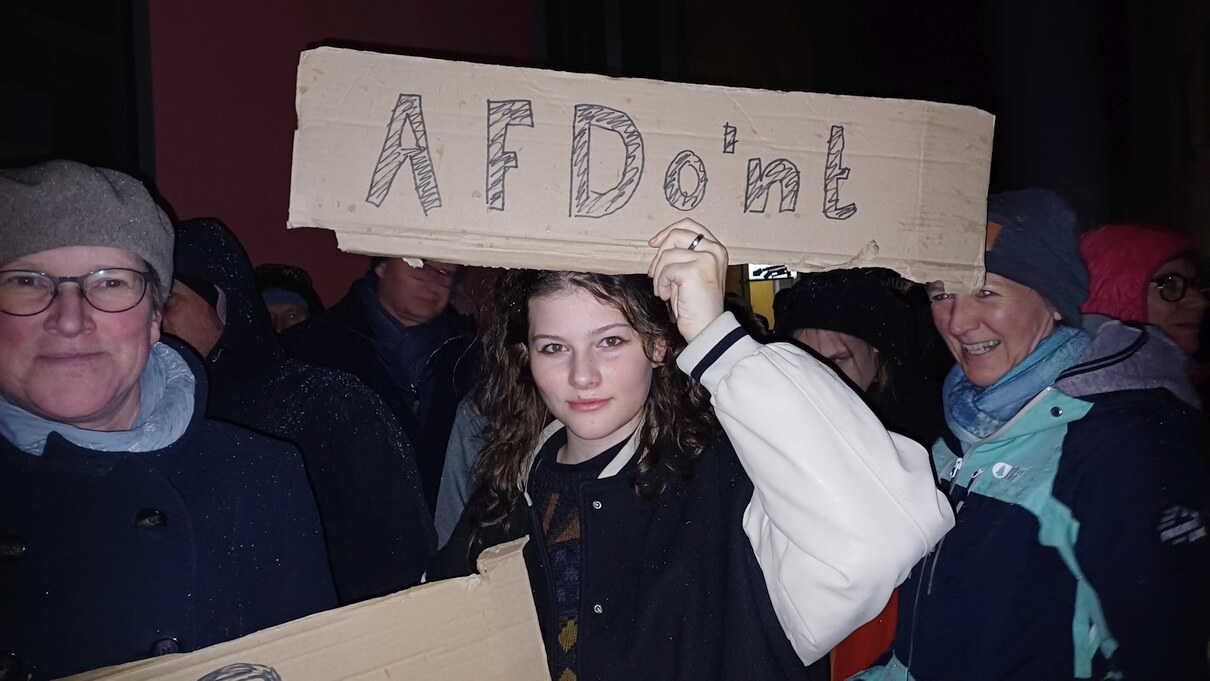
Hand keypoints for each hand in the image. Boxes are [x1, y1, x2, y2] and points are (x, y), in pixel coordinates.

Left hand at [648, 218, 726, 342]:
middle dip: (659, 255)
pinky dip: (660, 284)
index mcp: (716, 248)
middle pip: (676, 234)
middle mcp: (715, 250)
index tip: (654, 243)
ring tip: (664, 290)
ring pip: (667, 254)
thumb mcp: (689, 272)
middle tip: (654, 274)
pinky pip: (666, 269)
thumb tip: (658, 242)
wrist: (705, 327)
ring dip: (659, 274)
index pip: (689, 225)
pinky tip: (666, 295)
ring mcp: (707, 258)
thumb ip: (681, 255)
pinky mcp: (695, 269)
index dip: (668, 231)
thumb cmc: (696, 304)